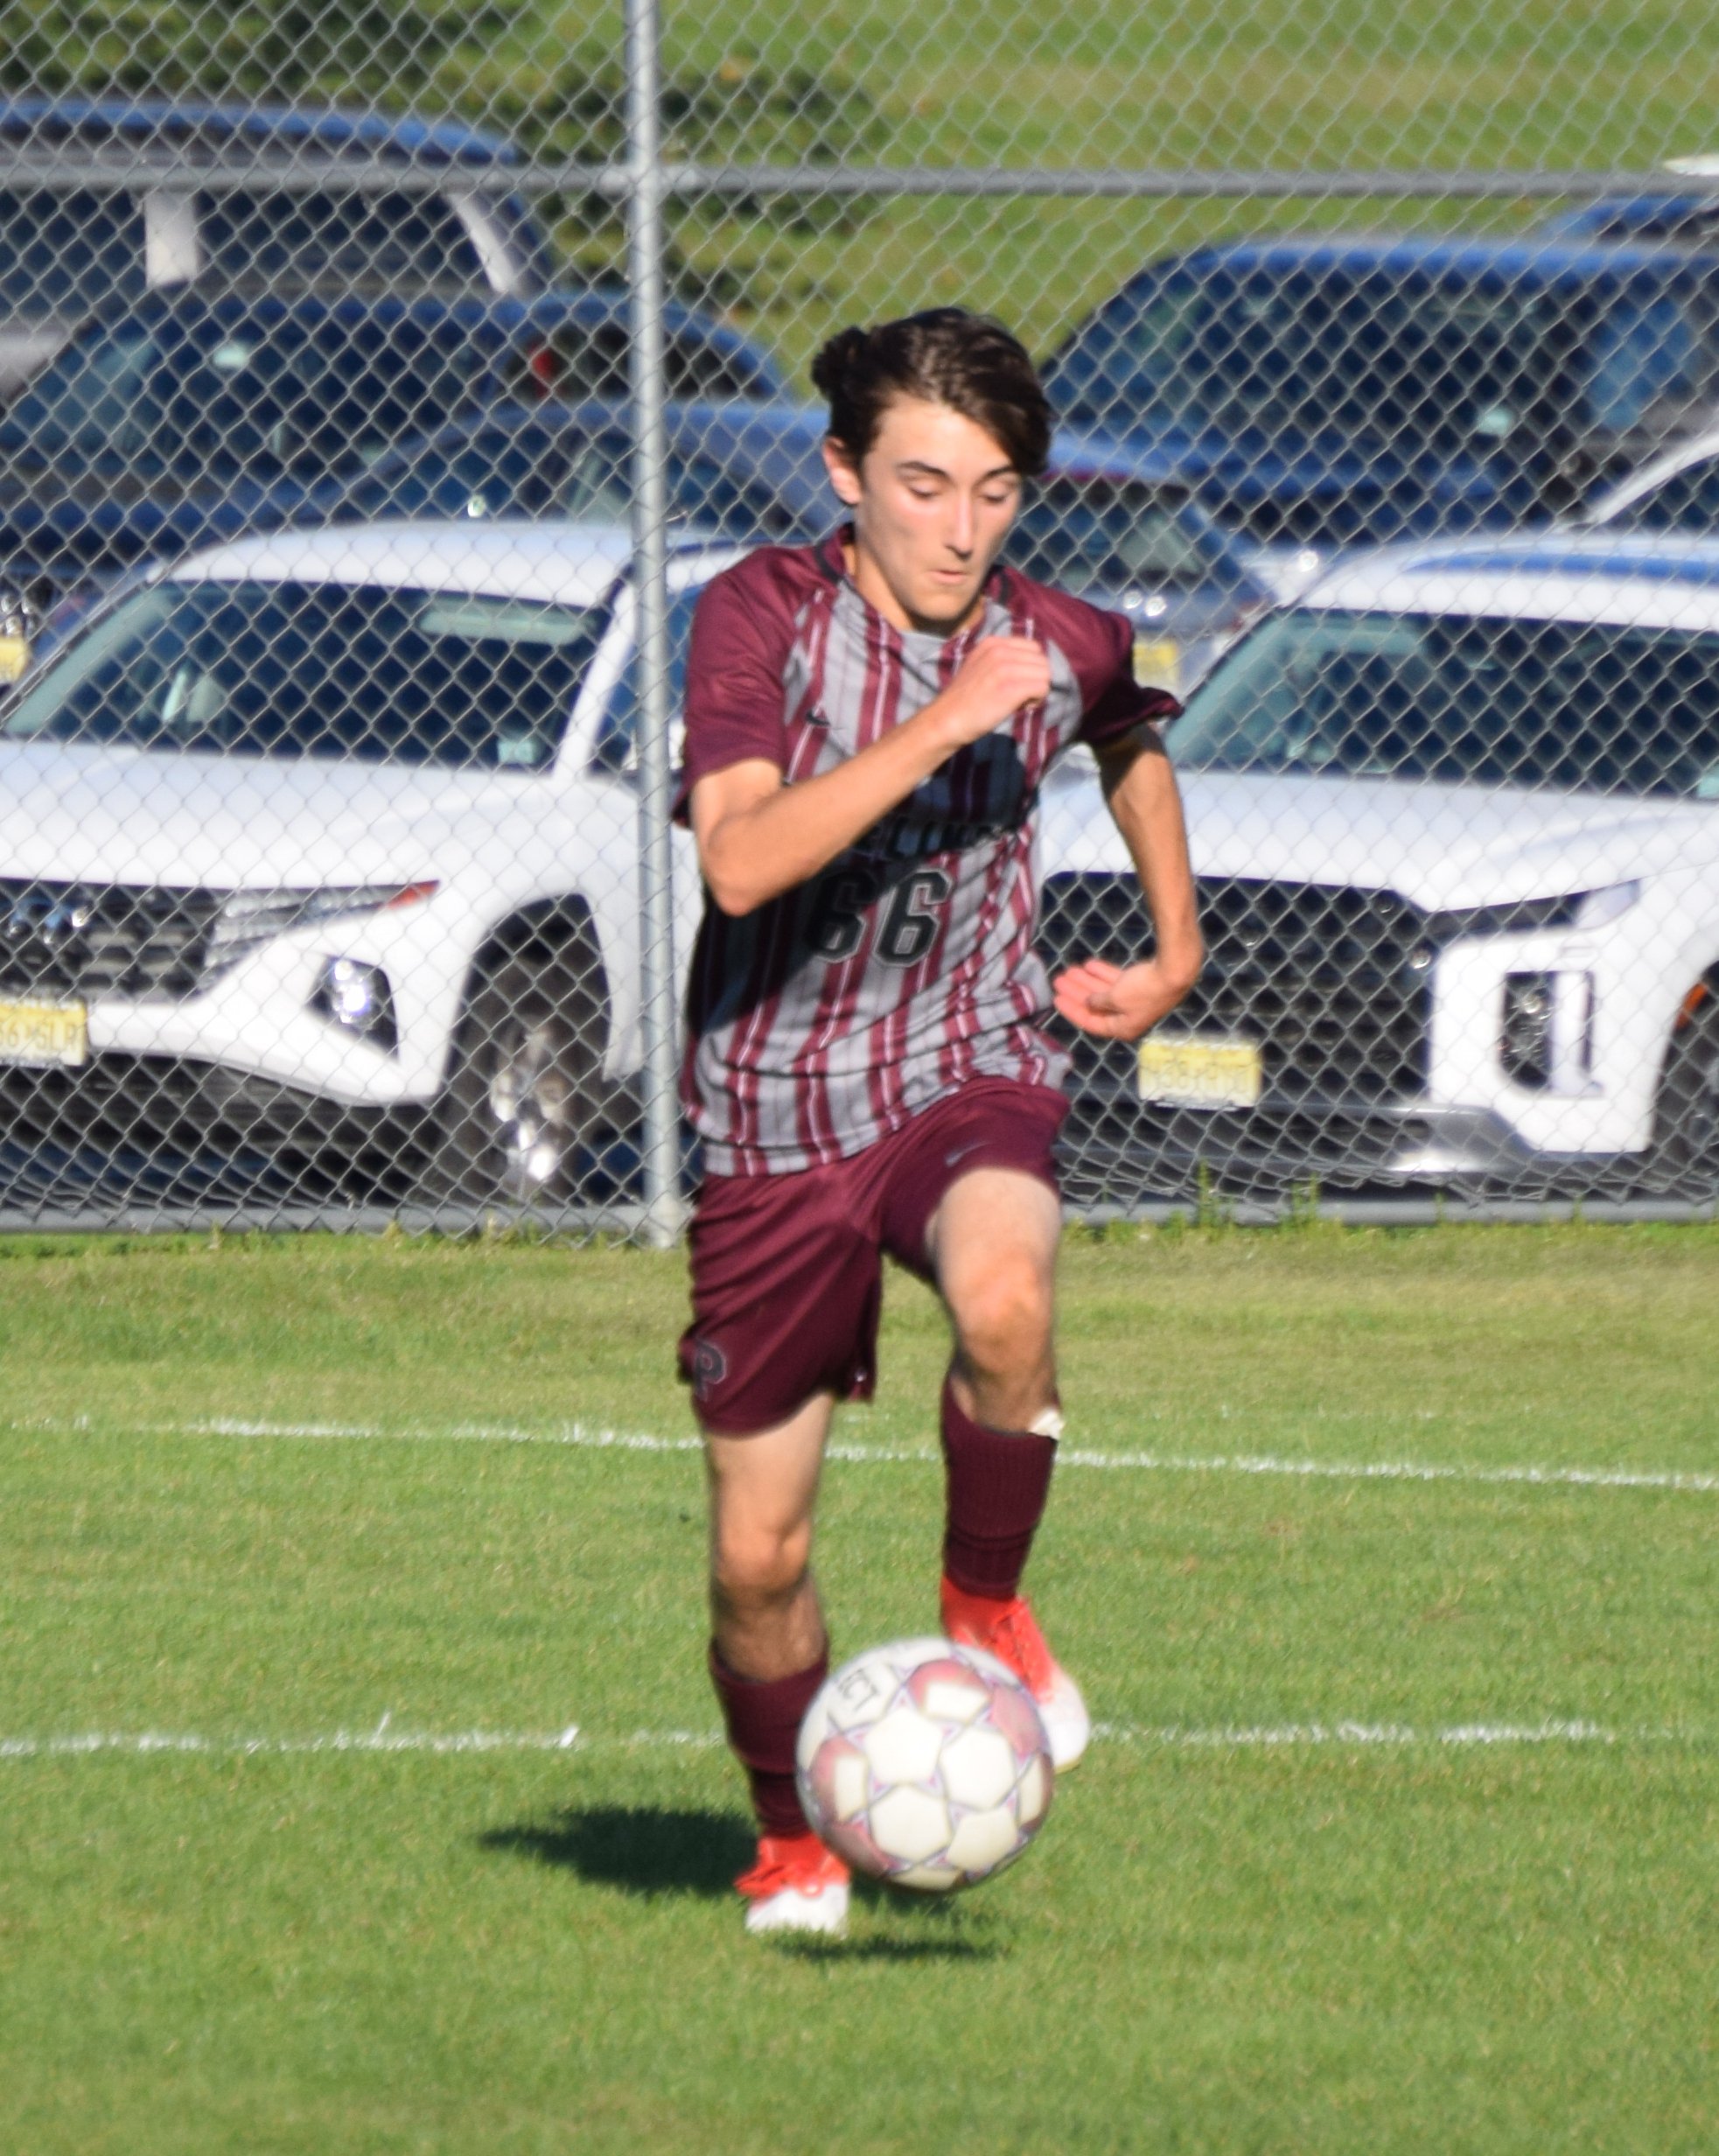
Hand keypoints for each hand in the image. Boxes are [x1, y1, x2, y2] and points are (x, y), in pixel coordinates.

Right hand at [934, 636, 1050, 748]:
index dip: (1031, 667)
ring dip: (1038, 690)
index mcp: (992, 643)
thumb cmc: (964, 699)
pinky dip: (1037, 700)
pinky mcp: (1011, 687)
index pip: (1033, 647)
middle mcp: (1000, 650)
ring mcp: (1005, 668)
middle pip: (1042, 660)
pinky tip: (1021, 707)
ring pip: (1045, 674)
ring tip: (1020, 701)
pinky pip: (1043, 688)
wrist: (946, 719)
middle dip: (1036, 678)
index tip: (1018, 682)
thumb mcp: (979, 666)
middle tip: (1020, 694)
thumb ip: (1001, 659)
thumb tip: (1031, 666)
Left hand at [1052, 953, 1200, 1039]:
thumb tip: (1089, 1003)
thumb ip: (1098, 1001)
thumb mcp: (1115, 998)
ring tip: (1070, 969)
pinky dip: (1103, 973)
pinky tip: (1089, 964)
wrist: (1175, 971)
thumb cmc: (1144, 990)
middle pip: (1096, 1006)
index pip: (1091, 1022)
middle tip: (1059, 979)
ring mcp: (1135, 1000)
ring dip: (1087, 981)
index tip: (1056, 998)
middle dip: (1077, 992)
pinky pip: (1117, 981)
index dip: (1072, 1010)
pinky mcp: (1141, 984)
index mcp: (1122, 1028)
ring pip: (1105, 991)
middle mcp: (1128, 1017)